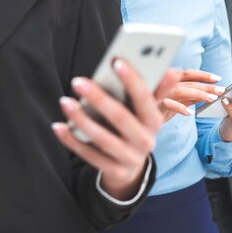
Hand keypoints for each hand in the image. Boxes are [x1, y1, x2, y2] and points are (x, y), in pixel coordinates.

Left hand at [52, 58, 177, 199]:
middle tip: (78, 81)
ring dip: (82, 119)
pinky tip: (59, 126)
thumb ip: (154, 91)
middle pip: (121, 118)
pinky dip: (72, 141)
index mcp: (155, 122)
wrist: (130, 166)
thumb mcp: (145, 111)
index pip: (145, 100)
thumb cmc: (134, 127)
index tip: (116, 61)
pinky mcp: (114, 171)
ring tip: (65, 101)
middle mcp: (146, 142)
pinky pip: (90, 156)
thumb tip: (172, 72)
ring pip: (103, 139)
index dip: (133, 81)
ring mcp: (130, 158)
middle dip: (100, 98)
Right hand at [159, 69, 225, 121]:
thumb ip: (190, 96)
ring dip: (197, 94)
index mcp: (170, 79)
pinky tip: (191, 113)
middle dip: (206, 86)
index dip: (203, 75)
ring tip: (211, 99)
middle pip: (188, 82)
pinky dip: (179, 107)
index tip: (218, 78)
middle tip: (221, 90)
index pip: (189, 74)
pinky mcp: (154, 104)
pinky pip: (168, 104)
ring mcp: (159, 93)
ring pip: (180, 90)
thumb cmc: (160, 108)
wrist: (141, 118)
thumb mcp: (178, 101)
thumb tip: (209, 94)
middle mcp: (165, 83)